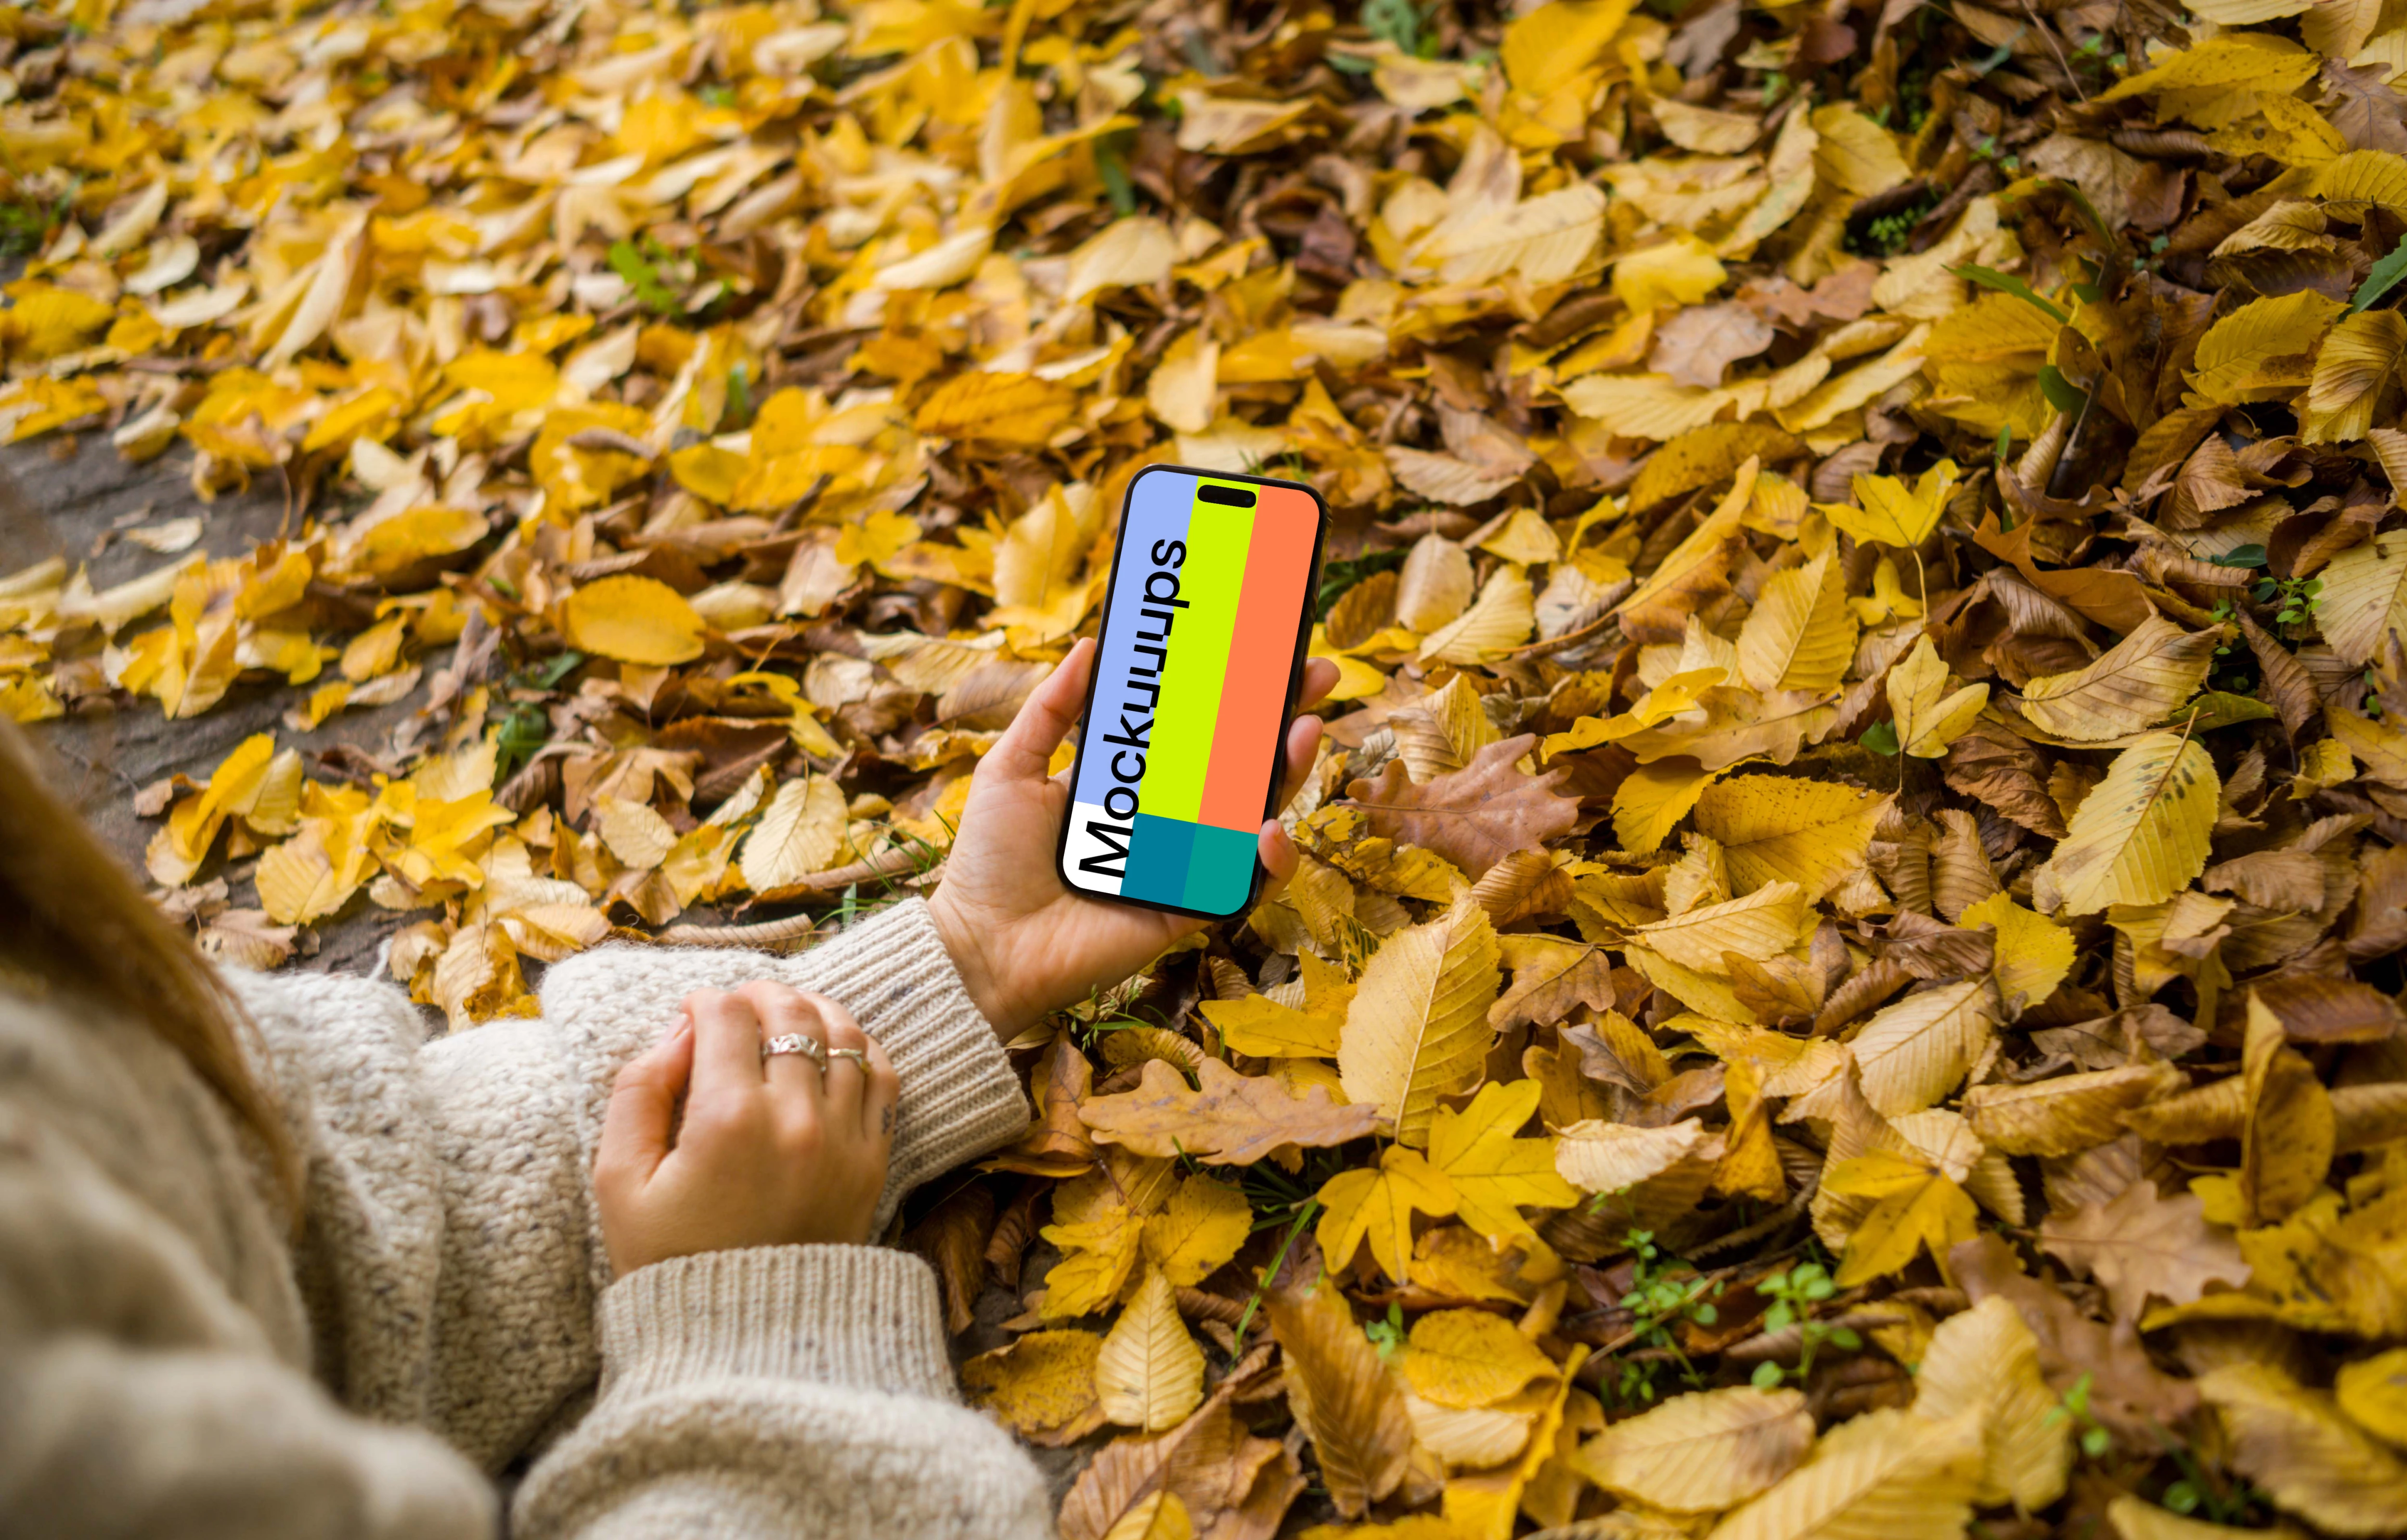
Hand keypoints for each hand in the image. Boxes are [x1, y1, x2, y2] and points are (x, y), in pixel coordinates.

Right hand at [595, 982, 899, 1275]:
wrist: (744, 1339)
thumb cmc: (669, 1260)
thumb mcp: (619, 1182)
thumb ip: (637, 1093)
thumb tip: (679, 1033)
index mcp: (727, 1119)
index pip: (726, 1015)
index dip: (703, 1001)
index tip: (691, 1014)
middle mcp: (796, 1119)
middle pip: (789, 1012)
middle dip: (758, 994)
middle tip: (736, 1006)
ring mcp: (844, 1139)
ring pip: (844, 1033)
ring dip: (812, 1009)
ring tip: (784, 1017)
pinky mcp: (873, 1161)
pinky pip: (882, 1077)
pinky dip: (859, 1047)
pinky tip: (831, 1048)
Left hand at [927, 637, 1338, 1038]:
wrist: (982, 945)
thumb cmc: (990, 861)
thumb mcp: (1013, 767)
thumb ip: (1052, 709)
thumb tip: (1089, 644)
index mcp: (1128, 783)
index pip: (1193, 731)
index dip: (1230, 695)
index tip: (1263, 652)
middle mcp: (1162, 820)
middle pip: (1238, 765)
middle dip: (1283, 719)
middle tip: (1316, 675)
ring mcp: (1180, 864)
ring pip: (1254, 815)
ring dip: (1288, 774)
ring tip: (1305, 731)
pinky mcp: (1187, 909)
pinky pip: (1243, 883)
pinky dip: (1267, 859)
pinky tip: (1267, 827)